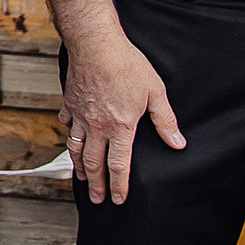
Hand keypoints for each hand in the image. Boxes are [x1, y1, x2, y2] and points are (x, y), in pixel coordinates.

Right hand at [60, 31, 184, 204]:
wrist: (96, 45)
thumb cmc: (127, 65)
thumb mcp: (155, 93)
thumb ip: (165, 121)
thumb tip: (177, 143)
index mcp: (120, 128)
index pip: (118, 165)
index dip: (119, 185)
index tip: (118, 199)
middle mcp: (97, 127)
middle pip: (94, 164)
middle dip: (95, 185)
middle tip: (97, 199)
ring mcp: (81, 116)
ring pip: (76, 149)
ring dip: (79, 167)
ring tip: (81, 178)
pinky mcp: (70, 103)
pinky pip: (67, 125)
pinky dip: (69, 135)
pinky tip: (71, 139)